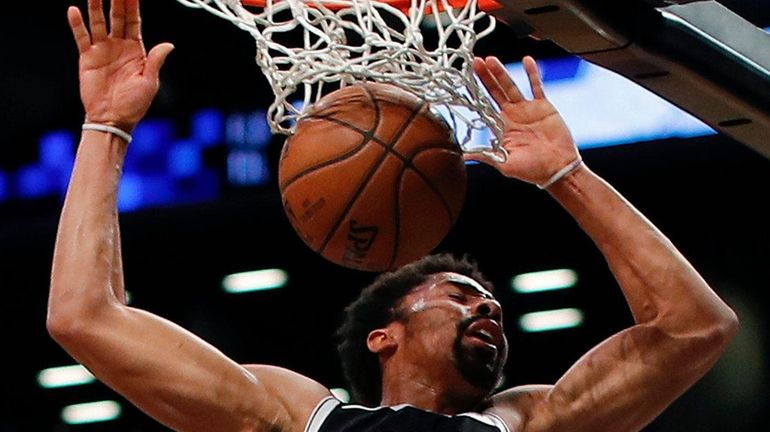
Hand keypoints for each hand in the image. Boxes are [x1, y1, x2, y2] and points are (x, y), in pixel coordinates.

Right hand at [69, 0, 173, 132]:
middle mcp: (119, 46)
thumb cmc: (134, 104)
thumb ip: (155, 61)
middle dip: (117, 0)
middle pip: (117, 16)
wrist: (113, 119)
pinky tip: (74, 10)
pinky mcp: (87, 57)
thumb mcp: (149, 82)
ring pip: (99, 22)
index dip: (133, 6)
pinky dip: (77, 24)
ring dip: (96, 6)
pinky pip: (82, 37)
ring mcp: (102, 50)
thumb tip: (169, 45)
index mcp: (136, 50)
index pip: (134, 21)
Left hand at [466, 56, 579, 186]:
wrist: (558, 169)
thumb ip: (486, 156)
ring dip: (501, 73)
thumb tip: (463, 157)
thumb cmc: (532, 170)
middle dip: (485, 77)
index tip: (467, 80)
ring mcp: (527, 109)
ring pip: (511, 86)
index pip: (485, 106)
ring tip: (491, 60)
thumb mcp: (505, 164)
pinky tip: (527, 60)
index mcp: (502, 128)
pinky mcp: (543, 107)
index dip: (476, 94)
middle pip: (495, 92)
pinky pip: (537, 87)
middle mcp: (512, 116)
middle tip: (475, 62)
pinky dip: (532, 74)